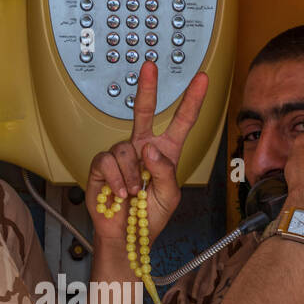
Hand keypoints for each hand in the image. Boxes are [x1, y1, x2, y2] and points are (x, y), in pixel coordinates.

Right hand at [86, 61, 208, 245]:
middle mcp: (142, 148)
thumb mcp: (169, 195)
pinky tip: (120, 193)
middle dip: (147, 88)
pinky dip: (116, 179)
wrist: (125, 236)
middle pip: (144, 112)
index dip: (192, 100)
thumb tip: (149, 149)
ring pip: (126, 149)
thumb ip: (165, 171)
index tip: (202, 79)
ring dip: (131, 175)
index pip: (181, 122)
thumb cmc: (149, 217)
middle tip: (150, 67)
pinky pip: (108, 161)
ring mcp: (122, 155)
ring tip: (133, 193)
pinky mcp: (102, 165)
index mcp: (165, 152)